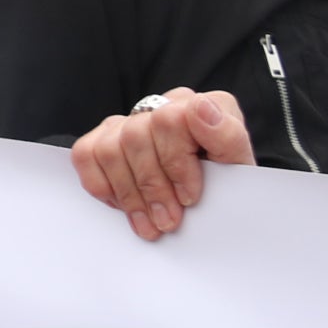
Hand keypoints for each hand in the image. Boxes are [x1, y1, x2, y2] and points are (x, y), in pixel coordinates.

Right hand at [72, 88, 252, 241]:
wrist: (214, 200)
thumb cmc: (228, 184)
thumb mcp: (241, 168)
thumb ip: (228, 137)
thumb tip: (201, 108)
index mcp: (201, 105)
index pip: (171, 118)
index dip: (176, 163)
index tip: (189, 197)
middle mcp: (162, 106)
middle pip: (136, 136)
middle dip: (151, 188)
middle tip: (167, 221)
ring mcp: (129, 121)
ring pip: (109, 148)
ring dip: (128, 194)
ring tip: (149, 222)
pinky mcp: (104, 138)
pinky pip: (86, 155)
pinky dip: (103, 186)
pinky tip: (125, 204)